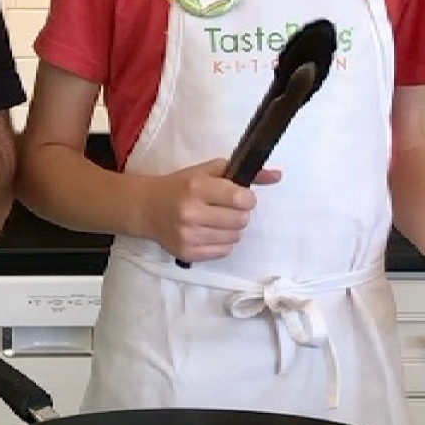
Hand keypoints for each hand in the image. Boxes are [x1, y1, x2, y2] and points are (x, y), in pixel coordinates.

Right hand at [142, 159, 281, 263]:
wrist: (147, 208)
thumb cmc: (180, 186)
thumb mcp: (207, 171)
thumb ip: (242, 172)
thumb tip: (277, 175)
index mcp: (196, 187)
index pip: (240, 198)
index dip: (246, 198)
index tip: (239, 196)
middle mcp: (191, 213)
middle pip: (241, 221)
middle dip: (240, 214)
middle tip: (226, 209)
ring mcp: (189, 236)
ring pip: (235, 238)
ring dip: (232, 229)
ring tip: (216, 220)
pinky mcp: (188, 254)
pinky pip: (223, 252)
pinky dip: (222, 242)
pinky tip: (210, 232)